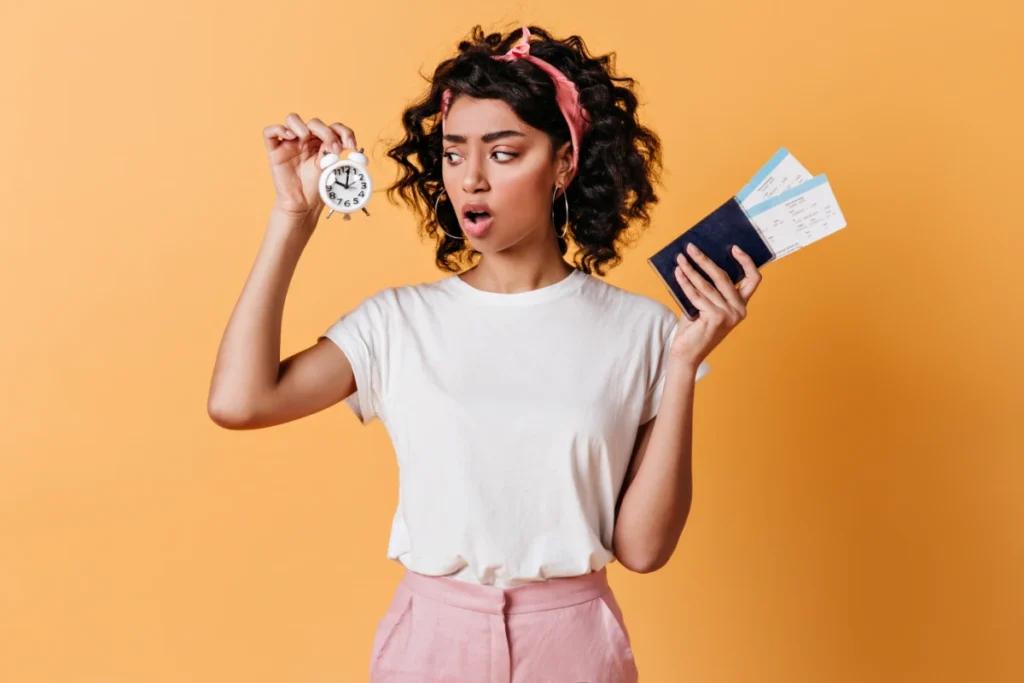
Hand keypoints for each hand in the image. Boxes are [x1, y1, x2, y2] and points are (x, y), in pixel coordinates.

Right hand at [263, 113, 357, 218]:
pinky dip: (278, 129)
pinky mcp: (275, 151)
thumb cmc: (317, 188)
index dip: (344, 132)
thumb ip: (334, 152)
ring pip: (292, 119)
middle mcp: (306, 140)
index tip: (352, 146)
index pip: (333, 127)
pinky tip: (289, 136)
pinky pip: (269, 132)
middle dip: (327, 133)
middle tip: (334, 149)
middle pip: (314, 123)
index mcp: (323, 142)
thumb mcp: (331, 168)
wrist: (304, 205)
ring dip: (301, 125)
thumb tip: (344, 141)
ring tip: (305, 138)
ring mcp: (290, 144)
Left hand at [670, 243, 762, 368]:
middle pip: (724, 277)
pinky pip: (697, 295)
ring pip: (707, 285)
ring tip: (680, 259)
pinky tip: (678, 273)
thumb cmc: (694, 328)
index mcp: (741, 305)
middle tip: (691, 248)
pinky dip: (685, 283)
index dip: (746, 262)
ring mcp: (729, 315)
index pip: (753, 279)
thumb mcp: (705, 304)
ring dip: (691, 269)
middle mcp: (739, 310)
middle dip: (705, 260)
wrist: (687, 354)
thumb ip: (707, 287)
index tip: (735, 248)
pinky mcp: (715, 318)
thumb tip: (698, 260)